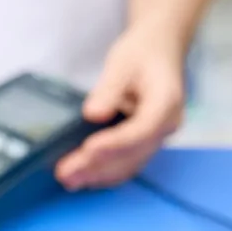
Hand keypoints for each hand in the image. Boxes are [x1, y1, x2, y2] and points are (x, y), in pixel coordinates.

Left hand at [55, 24, 185, 189]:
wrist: (160, 50)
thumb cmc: (143, 53)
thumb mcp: (122, 62)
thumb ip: (108, 89)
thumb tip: (93, 114)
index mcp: (166, 102)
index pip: (142, 129)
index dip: (114, 144)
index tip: (88, 149)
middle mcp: (166, 125)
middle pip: (132, 153)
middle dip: (97, 165)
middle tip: (65, 172)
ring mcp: (157, 137)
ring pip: (129, 164)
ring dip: (98, 175)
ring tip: (67, 179)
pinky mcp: (145, 143)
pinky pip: (127, 164)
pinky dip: (104, 172)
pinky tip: (82, 177)